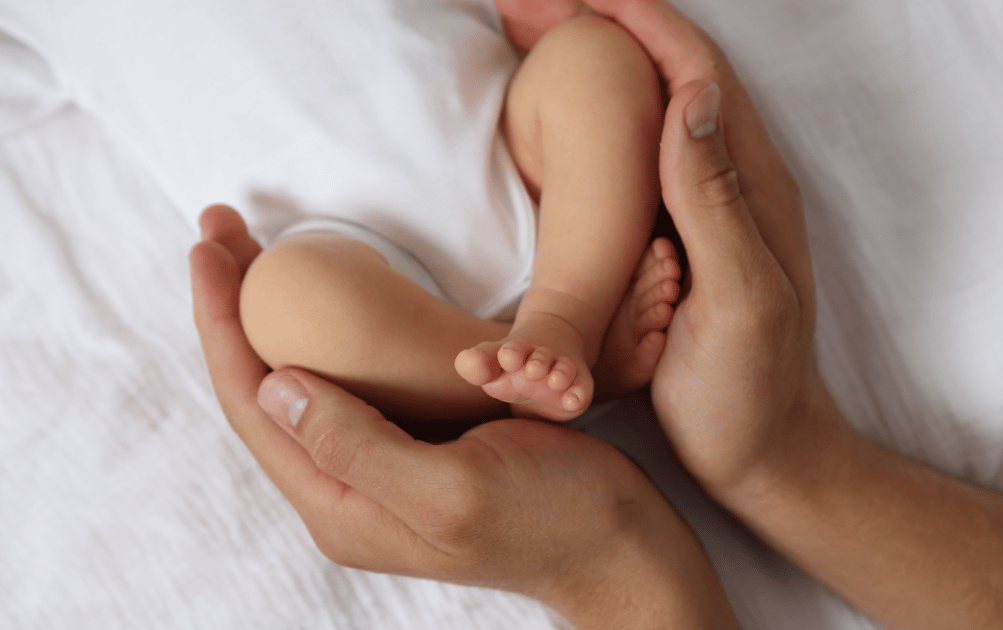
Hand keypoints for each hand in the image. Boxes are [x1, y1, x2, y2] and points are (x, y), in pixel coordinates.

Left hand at [189, 205, 737, 627]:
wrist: (620, 546)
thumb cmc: (555, 521)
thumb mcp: (456, 488)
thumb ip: (359, 446)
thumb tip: (275, 386)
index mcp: (344, 506)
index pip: (253, 407)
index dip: (221, 323)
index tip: (211, 248)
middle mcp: (348, 491)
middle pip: (264, 390)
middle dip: (233, 307)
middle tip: (222, 229)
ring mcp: (381, 470)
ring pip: (302, 382)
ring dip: (270, 313)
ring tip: (254, 248)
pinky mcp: (415, 448)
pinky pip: (349, 384)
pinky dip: (325, 329)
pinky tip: (325, 296)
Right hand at [497, 0, 853, 501]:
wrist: (766, 454)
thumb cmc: (750, 392)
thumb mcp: (738, 300)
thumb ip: (716, 201)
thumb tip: (688, 98)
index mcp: (751, 185)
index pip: (696, 70)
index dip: (636, 20)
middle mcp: (737, 180)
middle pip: (673, 70)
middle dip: (607, 24)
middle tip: (528, 6)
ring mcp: (713, 205)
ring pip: (657, 102)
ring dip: (602, 59)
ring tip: (535, 36)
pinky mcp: (689, 234)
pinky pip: (644, 151)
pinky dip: (602, 114)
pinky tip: (563, 118)